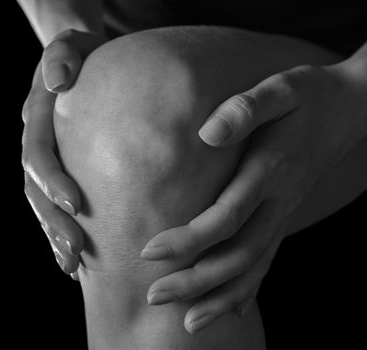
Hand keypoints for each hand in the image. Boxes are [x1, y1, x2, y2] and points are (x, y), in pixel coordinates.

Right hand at [22, 29, 107, 277]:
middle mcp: (35, 143)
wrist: (82, 63)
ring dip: (54, 236)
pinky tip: (75, 259)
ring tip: (72, 266)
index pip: (39, 155)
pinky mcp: (56, 172)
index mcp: (38, 119)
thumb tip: (56, 82)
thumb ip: (63, 55)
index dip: (53, 182)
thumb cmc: (84, 56)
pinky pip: (51, 206)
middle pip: (35, 190)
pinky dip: (59, 233)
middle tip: (77, 250)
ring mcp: (43, 161)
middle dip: (53, 222)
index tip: (78, 205)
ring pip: (40, 205)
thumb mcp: (75, 45)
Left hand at [140, 62, 366, 331]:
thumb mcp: (280, 89)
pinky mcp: (284, 215)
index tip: (149, 252)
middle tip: (154, 297)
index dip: (189, 239)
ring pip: (254, 266)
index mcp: (271, 169)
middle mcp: (279, 200)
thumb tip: (207, 134)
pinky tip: (232, 309)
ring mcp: (285, 212)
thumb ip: (246, 109)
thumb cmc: (308, 96)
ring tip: (188, 323)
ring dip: (220, 296)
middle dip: (195, 281)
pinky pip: (268, 260)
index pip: (226, 217)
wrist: (350, 109)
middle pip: (238, 253)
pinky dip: (249, 288)